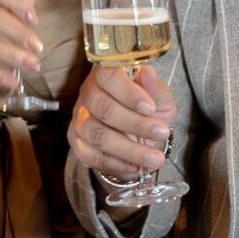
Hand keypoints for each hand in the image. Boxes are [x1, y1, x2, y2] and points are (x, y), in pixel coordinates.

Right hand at [67, 61, 175, 180]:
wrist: (140, 137)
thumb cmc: (150, 111)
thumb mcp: (160, 99)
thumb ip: (155, 88)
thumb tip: (147, 71)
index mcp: (107, 74)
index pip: (109, 76)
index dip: (129, 93)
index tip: (151, 108)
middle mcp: (88, 93)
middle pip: (103, 108)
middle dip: (136, 124)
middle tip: (162, 134)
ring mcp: (79, 118)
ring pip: (97, 135)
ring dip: (129, 150)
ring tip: (154, 158)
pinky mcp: (77, 142)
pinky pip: (91, 156)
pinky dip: (116, 164)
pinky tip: (135, 166)